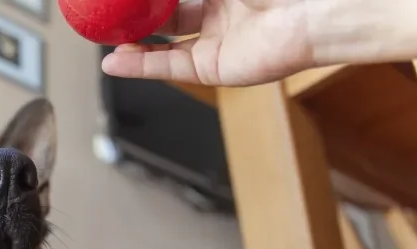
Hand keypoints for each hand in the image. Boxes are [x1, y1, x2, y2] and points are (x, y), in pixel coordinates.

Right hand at [101, 0, 314, 85]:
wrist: (315, 11)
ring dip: (131, 42)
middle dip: (135, 15)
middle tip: (105, 14)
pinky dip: (140, 65)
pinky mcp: (214, 69)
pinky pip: (169, 66)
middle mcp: (219, 10)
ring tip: (101, 38)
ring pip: (163, 43)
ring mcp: (216, 41)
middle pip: (165, 14)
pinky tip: (114, 61)